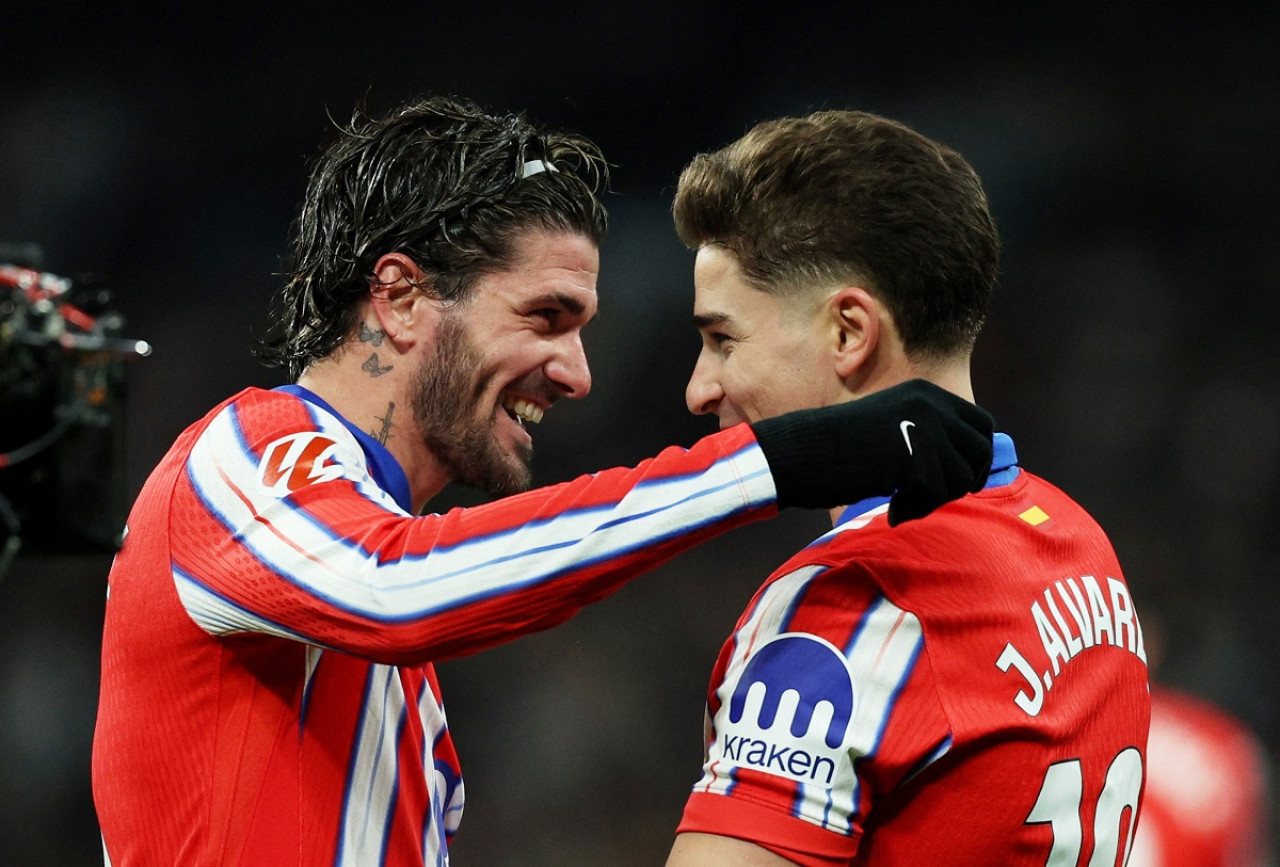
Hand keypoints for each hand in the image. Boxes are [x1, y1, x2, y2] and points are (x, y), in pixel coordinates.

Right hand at [749, 380, 993, 522]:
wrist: (801, 452)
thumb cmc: (839, 446)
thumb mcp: (893, 425)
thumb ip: (930, 434)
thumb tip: (974, 466)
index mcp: (926, 393)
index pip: (981, 424)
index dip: (979, 456)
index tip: (965, 481)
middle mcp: (931, 405)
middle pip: (980, 451)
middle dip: (965, 481)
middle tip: (933, 498)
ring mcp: (924, 429)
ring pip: (960, 478)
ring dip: (934, 500)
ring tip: (902, 504)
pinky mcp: (913, 459)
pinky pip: (934, 496)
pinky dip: (915, 510)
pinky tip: (892, 512)